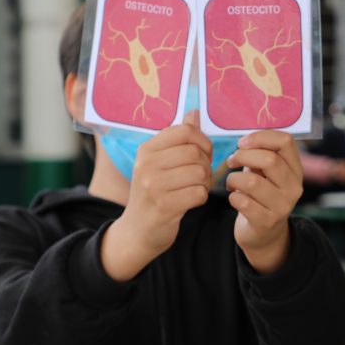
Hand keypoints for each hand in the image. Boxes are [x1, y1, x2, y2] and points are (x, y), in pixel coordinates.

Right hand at [102, 111, 211, 280]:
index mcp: (146, 150)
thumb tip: (195, 112)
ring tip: (196, 188)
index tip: (202, 154)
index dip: (202, 141)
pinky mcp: (164, 206)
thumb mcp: (159, 163)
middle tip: (201, 176)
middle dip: (206, 165)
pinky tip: (192, 200)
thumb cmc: (154, 192)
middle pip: (195, 153)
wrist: (137, 231)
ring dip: (206, 183)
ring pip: (200, 173)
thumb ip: (178, 139)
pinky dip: (201, 197)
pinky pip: (199, 193)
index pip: (185, 130)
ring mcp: (153, 186)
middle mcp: (146, 165)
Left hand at [226, 131, 303, 273]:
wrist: (263, 232)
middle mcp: (294, 186)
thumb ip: (261, 153)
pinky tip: (234, 197)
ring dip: (234, 178)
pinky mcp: (267, 221)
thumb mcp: (266, 171)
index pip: (286, 141)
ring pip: (252, 182)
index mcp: (296, 169)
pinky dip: (233, 196)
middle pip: (269, 160)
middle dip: (243, 156)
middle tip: (231, 161)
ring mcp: (283, 206)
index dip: (260, 137)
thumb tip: (244, 137)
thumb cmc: (261, 193)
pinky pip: (243, 202)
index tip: (242, 143)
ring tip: (231, 182)